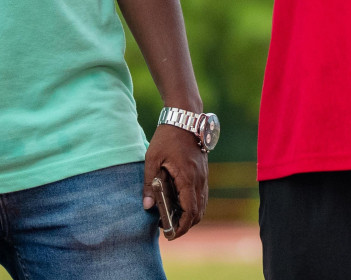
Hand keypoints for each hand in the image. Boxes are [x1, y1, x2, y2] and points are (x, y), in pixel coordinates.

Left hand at [142, 123, 207, 238]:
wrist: (185, 117)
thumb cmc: (167, 137)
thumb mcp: (152, 158)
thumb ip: (150, 183)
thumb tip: (146, 206)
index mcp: (188, 178)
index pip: (190, 212)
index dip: (182, 227)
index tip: (170, 234)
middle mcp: (199, 180)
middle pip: (198, 213)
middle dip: (186, 225)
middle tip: (168, 229)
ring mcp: (203, 176)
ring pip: (202, 205)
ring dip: (190, 216)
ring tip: (171, 218)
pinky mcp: (203, 172)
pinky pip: (202, 195)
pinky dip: (193, 205)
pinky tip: (178, 203)